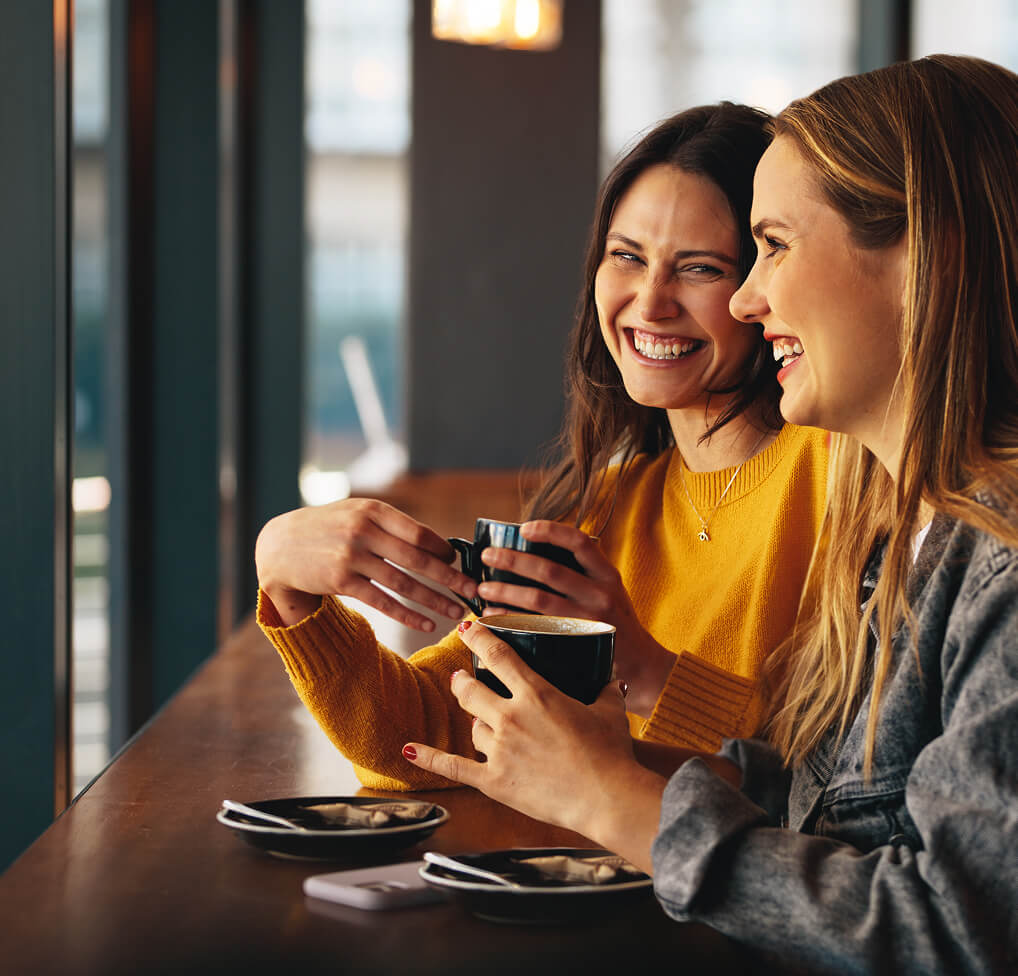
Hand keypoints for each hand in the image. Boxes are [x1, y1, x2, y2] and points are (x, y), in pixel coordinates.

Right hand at [255, 498, 476, 629]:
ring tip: (457, 612)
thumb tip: (439, 547)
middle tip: (473, 591)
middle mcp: (363, 531)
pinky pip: (382, 601)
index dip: (444, 551)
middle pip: (417, 559)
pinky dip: (407, 614)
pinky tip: (426, 623)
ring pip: (403, 584)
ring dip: (434, 600)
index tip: (462, 564)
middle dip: (450, 578)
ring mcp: (351, 557)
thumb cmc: (329, 528)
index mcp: (373, 511)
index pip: (420, 533)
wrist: (280, 546)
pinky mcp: (341, 581)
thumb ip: (391, 526)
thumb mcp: (357, 513)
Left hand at [401, 620, 665, 869]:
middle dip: (463, 682)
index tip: (468, 628)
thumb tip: (611, 676)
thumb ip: (605, 688)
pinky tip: (409, 750)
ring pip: (473, 727)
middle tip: (463, 679)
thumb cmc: (611, 754)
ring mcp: (499, 750)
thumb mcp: (610, 711)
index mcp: (536, 694)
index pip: (498, 655)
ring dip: (477, 724)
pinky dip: (428, 758)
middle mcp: (511, 717)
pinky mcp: (494, 781)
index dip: (479, 637)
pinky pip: (453, 767)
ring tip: (486, 724)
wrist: (607, 798)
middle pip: (470, 690)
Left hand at [476, 520, 674, 715]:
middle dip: (513, 560)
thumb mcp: (609, 590)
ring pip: (539, 600)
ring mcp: (589, 620)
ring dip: (506, 591)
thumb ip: (583, 572)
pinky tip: (495, 616)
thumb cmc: (616, 622)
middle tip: (488, 556)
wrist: (642, 664)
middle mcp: (601, 594)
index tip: (524, 528)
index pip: (579, 542)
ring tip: (483, 588)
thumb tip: (537, 550)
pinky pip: (537, 628)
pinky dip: (512, 619)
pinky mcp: (577, 644)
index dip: (550, 531)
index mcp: (608, 574)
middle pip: (550, 571)